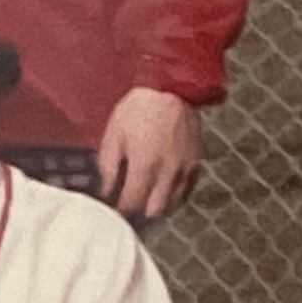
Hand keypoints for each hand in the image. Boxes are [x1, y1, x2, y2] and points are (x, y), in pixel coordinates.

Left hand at [95, 88, 203, 220]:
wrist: (171, 89)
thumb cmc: (140, 109)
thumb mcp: (114, 136)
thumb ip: (108, 167)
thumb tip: (105, 190)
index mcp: (145, 166)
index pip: (132, 204)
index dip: (120, 212)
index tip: (112, 213)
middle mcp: (168, 172)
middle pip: (154, 211)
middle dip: (138, 213)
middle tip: (127, 208)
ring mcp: (185, 169)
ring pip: (173, 204)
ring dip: (157, 207)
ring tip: (143, 201)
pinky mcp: (196, 163)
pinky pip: (187, 191)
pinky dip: (174, 196)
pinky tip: (162, 191)